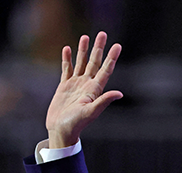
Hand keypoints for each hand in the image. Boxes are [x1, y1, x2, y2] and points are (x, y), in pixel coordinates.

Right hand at [46, 32, 122, 147]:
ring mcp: (76, 85)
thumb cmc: (76, 123)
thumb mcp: (91, 111)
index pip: (106, 70)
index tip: (117, 45)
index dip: (112, 57)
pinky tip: (68, 49)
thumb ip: (104, 101)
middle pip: (95, 62)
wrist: (61, 130)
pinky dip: (67, 59)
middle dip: (99, 48)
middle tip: (103, 34)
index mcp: (95, 89)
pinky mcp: (65, 86)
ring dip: (83, 50)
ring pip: (81, 63)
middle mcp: (87, 85)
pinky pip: (67, 69)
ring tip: (85, 36)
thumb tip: (119, 93)